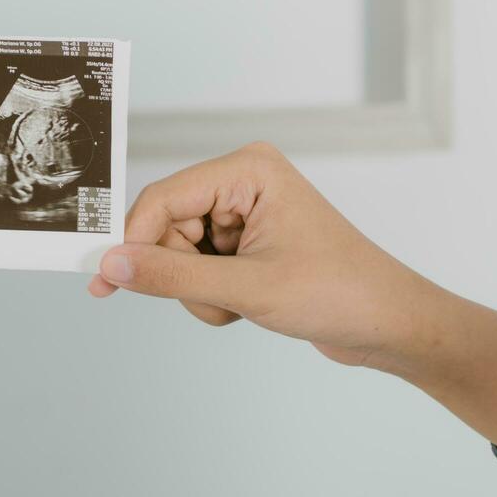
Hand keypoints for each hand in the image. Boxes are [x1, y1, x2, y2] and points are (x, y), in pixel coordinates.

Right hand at [89, 142, 446, 369]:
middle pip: (166, 227)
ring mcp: (244, 214)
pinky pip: (198, 270)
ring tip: (244, 304)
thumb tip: (112, 266)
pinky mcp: (245, 243)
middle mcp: (243, 183)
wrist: (391, 326)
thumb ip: (171, 277)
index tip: (104, 281)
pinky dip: (213, 297)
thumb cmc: (340, 293)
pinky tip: (249, 305)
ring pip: (178, 255)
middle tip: (221, 298)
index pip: (163, 199)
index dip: (132, 241)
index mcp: (247, 170)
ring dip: (200, 291)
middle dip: (183, 274)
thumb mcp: (247, 289)